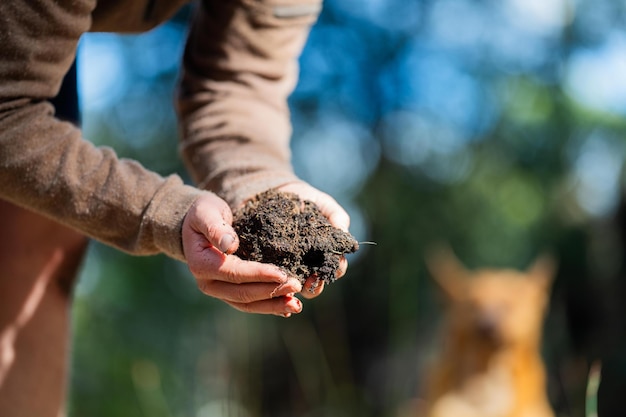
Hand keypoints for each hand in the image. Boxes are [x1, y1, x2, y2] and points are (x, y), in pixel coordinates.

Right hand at [182, 192, 303, 316]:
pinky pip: (249, 303)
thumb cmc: (204, 213)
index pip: (234, 273)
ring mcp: (219, 291)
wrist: (197, 224)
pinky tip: (287, 308)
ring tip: (296, 304)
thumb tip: (230, 246)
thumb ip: (216, 228)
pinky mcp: (229, 292)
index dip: (259, 275)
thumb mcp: (206, 213)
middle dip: (271, 292)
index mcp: (202, 264)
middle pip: (243, 293)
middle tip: (296, 286)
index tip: (282, 274)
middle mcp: (208, 283)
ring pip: (247, 304)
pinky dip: (268, 306)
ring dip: (273, 305)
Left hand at [276, 181, 350, 298]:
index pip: (335, 269)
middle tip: (309, 282)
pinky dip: (270, 279)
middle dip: (314, 286)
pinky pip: (268, 276)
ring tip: (289, 282)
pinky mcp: (265, 263)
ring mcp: (286, 266)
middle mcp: (306, 265)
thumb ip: (338, 217)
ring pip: (291, 286)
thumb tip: (346, 236)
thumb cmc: (305, 199)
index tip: (330, 268)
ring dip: (292, 287)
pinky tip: (269, 276)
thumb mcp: (324, 204)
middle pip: (314, 286)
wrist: (275, 191)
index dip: (334, 270)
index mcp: (325, 255)